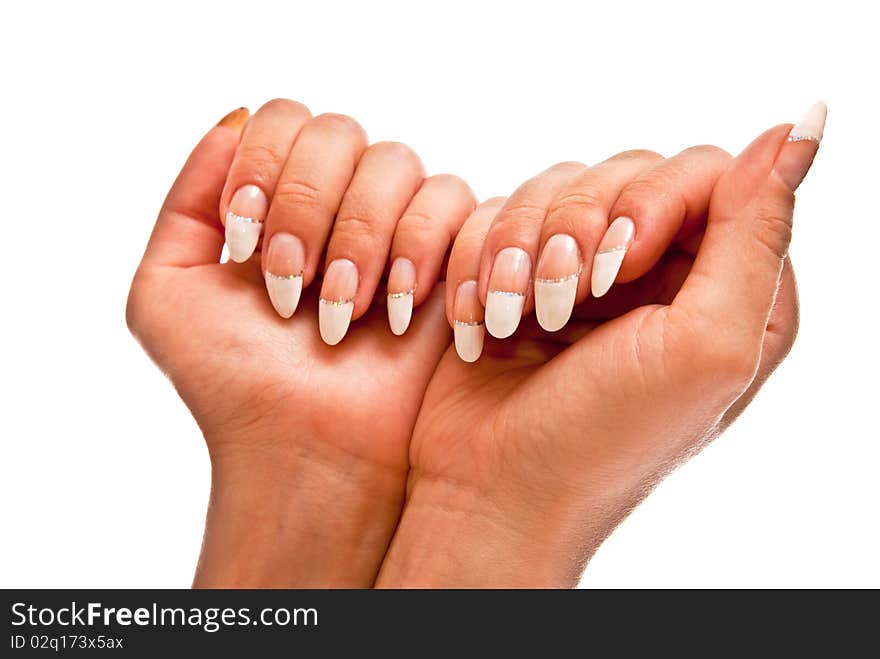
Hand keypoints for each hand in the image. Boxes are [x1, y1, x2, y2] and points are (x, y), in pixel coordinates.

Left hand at [126, 100, 474, 585]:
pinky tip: (394, 313)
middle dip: (307, 206)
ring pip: (396, 161)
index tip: (245, 242)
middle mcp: (343, 202)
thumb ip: (185, 199)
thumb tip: (235, 121)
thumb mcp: (167, 291)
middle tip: (289, 285)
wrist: (306, 447)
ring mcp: (400, 224)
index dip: (266, 167)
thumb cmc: (234, 382)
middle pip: (339, 132)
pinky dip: (419, 251)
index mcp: (282, 199)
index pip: (285, 119)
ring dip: (361, 237)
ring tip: (340, 313)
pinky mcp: (455, 255)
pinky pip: (455, 201)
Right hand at [378, 105, 825, 586]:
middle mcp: (664, 274)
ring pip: (557, 186)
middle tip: (560, 306)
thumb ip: (758, 235)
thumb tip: (800, 127)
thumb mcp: (706, 346)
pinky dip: (482, 263)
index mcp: (731, 290)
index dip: (654, 201)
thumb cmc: (603, 440)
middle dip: (576, 231)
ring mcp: (590, 274)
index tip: (617, 268)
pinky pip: (501, 215)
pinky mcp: (526, 275)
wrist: (495, 490)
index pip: (711, 175)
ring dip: (520, 251)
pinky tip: (485, 325)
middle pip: (627, 170)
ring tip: (515, 320)